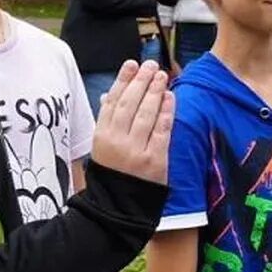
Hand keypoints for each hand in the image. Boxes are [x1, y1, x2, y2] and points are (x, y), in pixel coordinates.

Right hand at [89, 60, 174, 184]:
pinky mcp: (155, 160)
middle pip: (129, 103)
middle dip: (141, 81)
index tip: (131, 64)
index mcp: (101, 136)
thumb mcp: (102, 147)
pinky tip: (170, 97)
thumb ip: (108, 121)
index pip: (112, 101)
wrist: (119, 206)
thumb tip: (109, 94)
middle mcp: (116, 141)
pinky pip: (162, 130)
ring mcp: (135, 150)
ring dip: (155, 91)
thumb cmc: (113, 172)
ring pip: (146, 113)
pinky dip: (167, 111)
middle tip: (151, 65)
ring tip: (162, 75)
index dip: (122, 80)